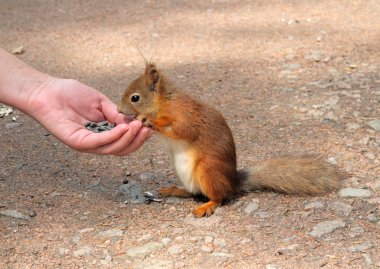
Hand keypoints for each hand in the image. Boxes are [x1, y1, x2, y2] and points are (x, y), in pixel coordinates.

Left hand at [29, 78, 151, 154]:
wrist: (47, 91)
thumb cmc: (70, 94)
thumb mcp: (101, 103)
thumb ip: (116, 113)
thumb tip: (134, 121)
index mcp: (102, 133)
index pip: (124, 141)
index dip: (138, 136)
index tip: (150, 126)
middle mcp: (96, 142)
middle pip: (122, 150)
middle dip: (137, 140)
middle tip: (147, 128)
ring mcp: (87, 144)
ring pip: (114, 149)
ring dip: (129, 138)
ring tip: (137, 126)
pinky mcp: (78, 142)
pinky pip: (100, 143)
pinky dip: (115, 136)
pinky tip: (124, 127)